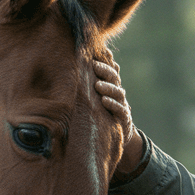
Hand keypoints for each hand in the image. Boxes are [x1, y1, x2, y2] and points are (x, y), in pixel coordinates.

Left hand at [93, 58, 143, 176]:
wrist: (115, 137)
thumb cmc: (100, 116)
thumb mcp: (92, 102)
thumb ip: (87, 89)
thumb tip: (70, 76)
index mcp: (110, 87)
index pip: (110, 70)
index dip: (106, 62)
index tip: (94, 56)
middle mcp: (117, 94)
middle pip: (115, 78)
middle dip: (106, 71)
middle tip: (95, 65)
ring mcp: (122, 106)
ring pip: (119, 93)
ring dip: (108, 88)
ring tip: (97, 85)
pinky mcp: (124, 119)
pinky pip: (121, 110)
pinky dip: (113, 104)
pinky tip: (104, 101)